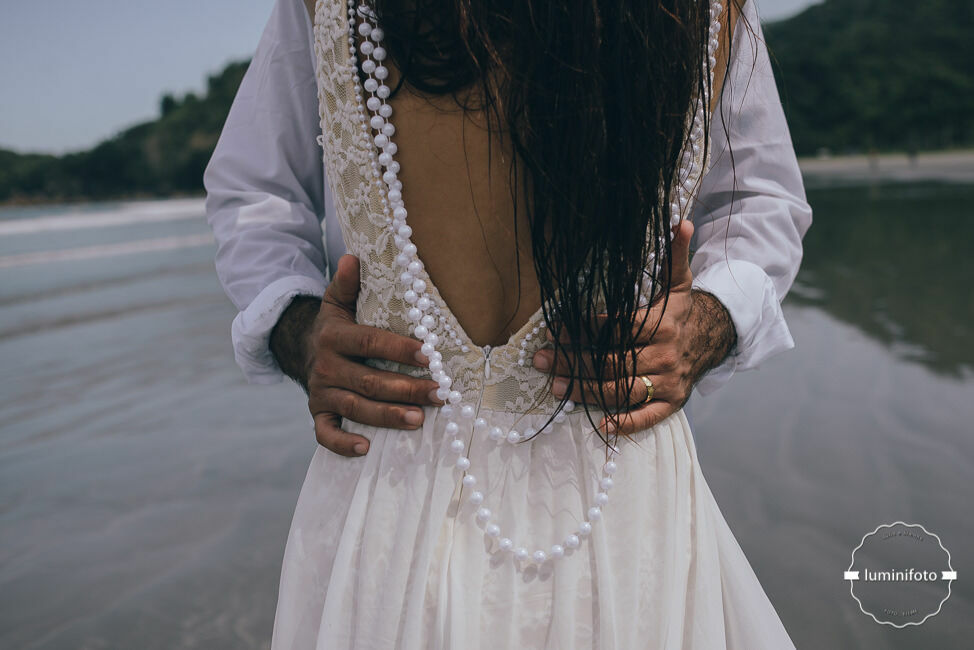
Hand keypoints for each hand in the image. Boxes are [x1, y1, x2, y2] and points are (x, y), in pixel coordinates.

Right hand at [298, 255, 441, 456]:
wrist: (301, 349)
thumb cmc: (335, 326)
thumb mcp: (337, 301)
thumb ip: (348, 283)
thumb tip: (354, 257)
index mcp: (334, 336)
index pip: (369, 342)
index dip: (399, 349)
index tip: (430, 356)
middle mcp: (326, 366)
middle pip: (369, 380)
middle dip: (406, 389)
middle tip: (439, 394)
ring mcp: (321, 392)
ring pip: (355, 407)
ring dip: (387, 415)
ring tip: (418, 420)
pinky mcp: (317, 413)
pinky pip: (325, 434)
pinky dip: (343, 443)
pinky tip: (366, 448)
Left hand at [532, 220, 736, 434]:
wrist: (713, 339)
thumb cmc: (682, 311)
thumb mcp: (679, 281)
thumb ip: (675, 254)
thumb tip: (682, 221)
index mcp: (662, 325)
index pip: (616, 329)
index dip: (584, 330)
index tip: (555, 329)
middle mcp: (665, 355)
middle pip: (613, 362)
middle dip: (574, 361)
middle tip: (541, 359)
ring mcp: (668, 382)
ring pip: (622, 390)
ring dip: (586, 390)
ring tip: (555, 387)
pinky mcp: (672, 403)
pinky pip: (648, 417)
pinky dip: (626, 424)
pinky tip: (602, 425)